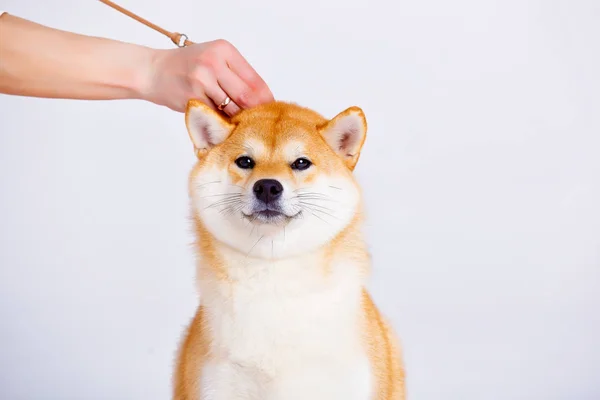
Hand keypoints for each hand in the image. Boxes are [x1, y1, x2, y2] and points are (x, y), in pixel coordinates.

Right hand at [143, 39, 274, 114]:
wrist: (153, 71)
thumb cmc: (188, 67)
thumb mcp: (213, 59)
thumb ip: (235, 74)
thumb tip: (263, 99)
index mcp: (224, 50)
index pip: (255, 79)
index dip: (266, 98)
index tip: (271, 110)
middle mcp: (214, 62)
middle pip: (247, 95)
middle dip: (256, 112)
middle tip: (261, 123)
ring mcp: (202, 80)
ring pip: (233, 108)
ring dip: (240, 120)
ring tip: (243, 126)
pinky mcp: (193, 97)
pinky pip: (216, 116)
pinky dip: (223, 123)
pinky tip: (224, 126)